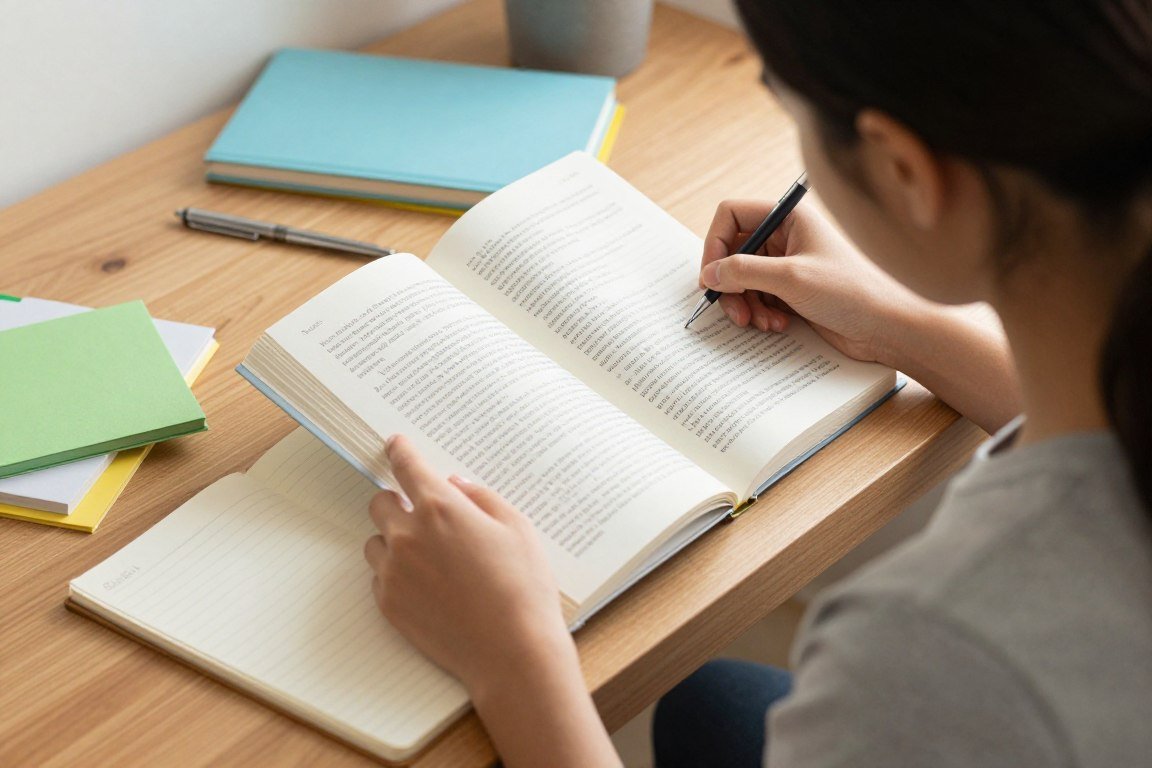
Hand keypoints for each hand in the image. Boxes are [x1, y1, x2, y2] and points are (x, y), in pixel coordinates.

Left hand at [363, 436, 572, 693]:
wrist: (512, 652)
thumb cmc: (523, 588)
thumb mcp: (516, 529)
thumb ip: (481, 498)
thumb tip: (455, 485)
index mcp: (441, 509)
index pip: (407, 467)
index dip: (400, 451)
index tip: (395, 444)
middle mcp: (408, 536)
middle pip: (379, 503)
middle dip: (398, 502)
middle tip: (425, 515)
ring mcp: (394, 572)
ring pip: (376, 541)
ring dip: (394, 540)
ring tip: (431, 558)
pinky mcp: (389, 604)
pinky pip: (380, 577)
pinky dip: (397, 574)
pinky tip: (430, 586)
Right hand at [700, 200, 927, 365]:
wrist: (888, 327)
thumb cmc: (853, 292)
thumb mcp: (791, 278)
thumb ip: (744, 272)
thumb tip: (709, 273)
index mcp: (790, 217)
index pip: (732, 215)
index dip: (715, 243)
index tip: (712, 275)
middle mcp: (787, 236)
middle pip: (734, 252)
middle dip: (730, 284)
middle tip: (733, 311)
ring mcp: (789, 264)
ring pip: (743, 279)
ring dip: (745, 304)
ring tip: (759, 322)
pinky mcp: (792, 290)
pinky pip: (758, 297)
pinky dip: (759, 313)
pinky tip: (777, 325)